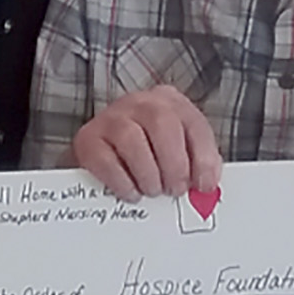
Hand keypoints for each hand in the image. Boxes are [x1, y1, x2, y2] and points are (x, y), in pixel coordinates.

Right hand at [71, 86, 221, 201]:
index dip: (203, 157)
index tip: (204, 185)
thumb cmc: (147, 152)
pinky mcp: (88, 138)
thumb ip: (195, 164)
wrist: (102, 151)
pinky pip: (104, 159)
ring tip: (153, 190)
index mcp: (170, 102)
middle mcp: (140, 102)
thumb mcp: (176, 150)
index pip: (193, 123)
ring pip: (131, 138)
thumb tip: (206, 186)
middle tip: (175, 190)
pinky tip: (131, 192)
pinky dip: (121, 181)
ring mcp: (111, 117)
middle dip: (173, 163)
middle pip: (161, 122)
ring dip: (148, 172)